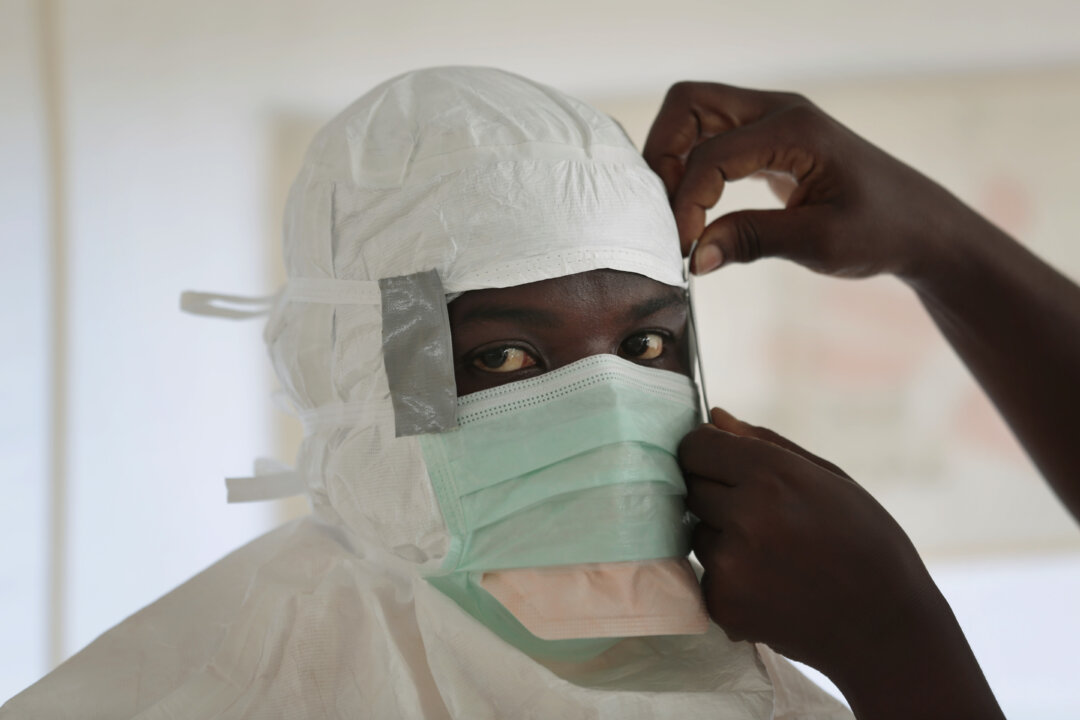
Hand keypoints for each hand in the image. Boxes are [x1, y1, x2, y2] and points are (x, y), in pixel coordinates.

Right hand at [643, 82, 976, 279]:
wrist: (919, 226)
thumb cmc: (882, 230)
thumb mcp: (820, 242)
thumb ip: (752, 240)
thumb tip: (695, 255)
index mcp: (794, 129)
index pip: (711, 154)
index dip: (687, 202)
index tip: (684, 247)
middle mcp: (778, 112)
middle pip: (689, 103)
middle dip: (664, 155)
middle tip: (665, 210)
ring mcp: (772, 121)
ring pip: (695, 114)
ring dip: (674, 158)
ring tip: (677, 211)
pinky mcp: (769, 141)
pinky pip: (712, 136)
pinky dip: (693, 167)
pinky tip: (697, 209)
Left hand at [679, 408, 938, 676]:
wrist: (887, 630)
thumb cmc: (867, 544)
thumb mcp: (830, 480)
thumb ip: (764, 444)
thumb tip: (714, 417)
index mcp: (772, 475)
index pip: (696, 447)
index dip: (705, 451)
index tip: (719, 461)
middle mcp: (745, 516)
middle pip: (692, 487)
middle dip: (717, 494)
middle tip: (761, 514)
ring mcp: (730, 563)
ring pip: (697, 532)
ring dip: (721, 536)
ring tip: (774, 553)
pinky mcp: (722, 603)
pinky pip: (704, 574)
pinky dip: (728, 578)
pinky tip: (771, 584)